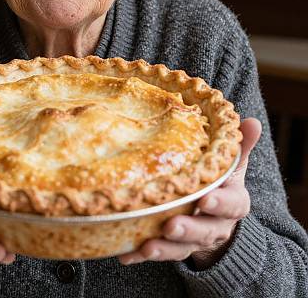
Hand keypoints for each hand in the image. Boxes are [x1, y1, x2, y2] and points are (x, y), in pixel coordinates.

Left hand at [119, 117, 261, 268]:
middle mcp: (215, 225)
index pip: (232, 204)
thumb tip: (252, 121)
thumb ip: (239, 147)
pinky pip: (158, 254)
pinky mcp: (174, 248)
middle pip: (205, 231)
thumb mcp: (231, 165)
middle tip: (171, 225)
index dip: (220, 203)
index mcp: (232, 203)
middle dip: (188, 229)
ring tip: (147, 246)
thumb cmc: (220, 182)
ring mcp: (194, 240)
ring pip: (182, 248)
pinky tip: (125, 254)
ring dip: (165, 248)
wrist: (215, 218)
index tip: (206, 198)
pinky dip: (141, 255)